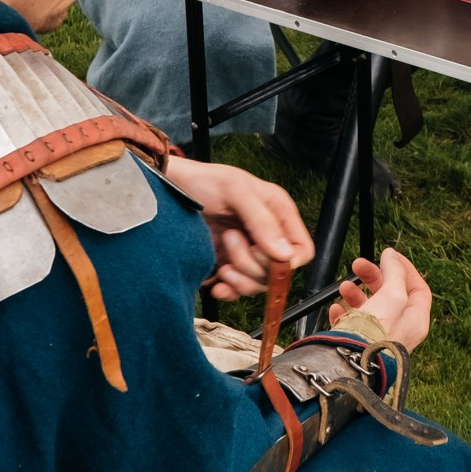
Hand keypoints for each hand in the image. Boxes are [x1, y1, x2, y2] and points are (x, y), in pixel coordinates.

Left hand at [163, 155, 313, 299]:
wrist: (169, 190)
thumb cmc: (202, 181)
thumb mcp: (235, 190)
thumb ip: (262, 220)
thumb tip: (284, 253)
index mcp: (278, 213)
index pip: (301, 251)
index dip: (285, 261)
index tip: (258, 250)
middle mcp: (267, 235)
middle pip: (278, 272)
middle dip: (251, 264)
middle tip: (229, 238)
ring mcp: (248, 252)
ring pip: (258, 284)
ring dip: (239, 278)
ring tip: (221, 259)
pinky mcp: (228, 265)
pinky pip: (238, 290)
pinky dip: (227, 290)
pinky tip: (216, 282)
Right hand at [330, 248, 432, 350]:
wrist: (349, 366)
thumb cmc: (375, 334)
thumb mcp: (392, 295)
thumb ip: (394, 272)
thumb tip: (391, 255)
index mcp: (414, 320)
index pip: (417, 288)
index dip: (404, 268)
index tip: (388, 255)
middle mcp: (400, 330)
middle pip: (391, 294)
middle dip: (374, 276)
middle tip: (357, 264)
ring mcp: (378, 338)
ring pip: (370, 307)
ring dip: (356, 292)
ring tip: (344, 286)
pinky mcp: (358, 346)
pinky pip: (351, 324)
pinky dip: (343, 312)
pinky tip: (335, 308)